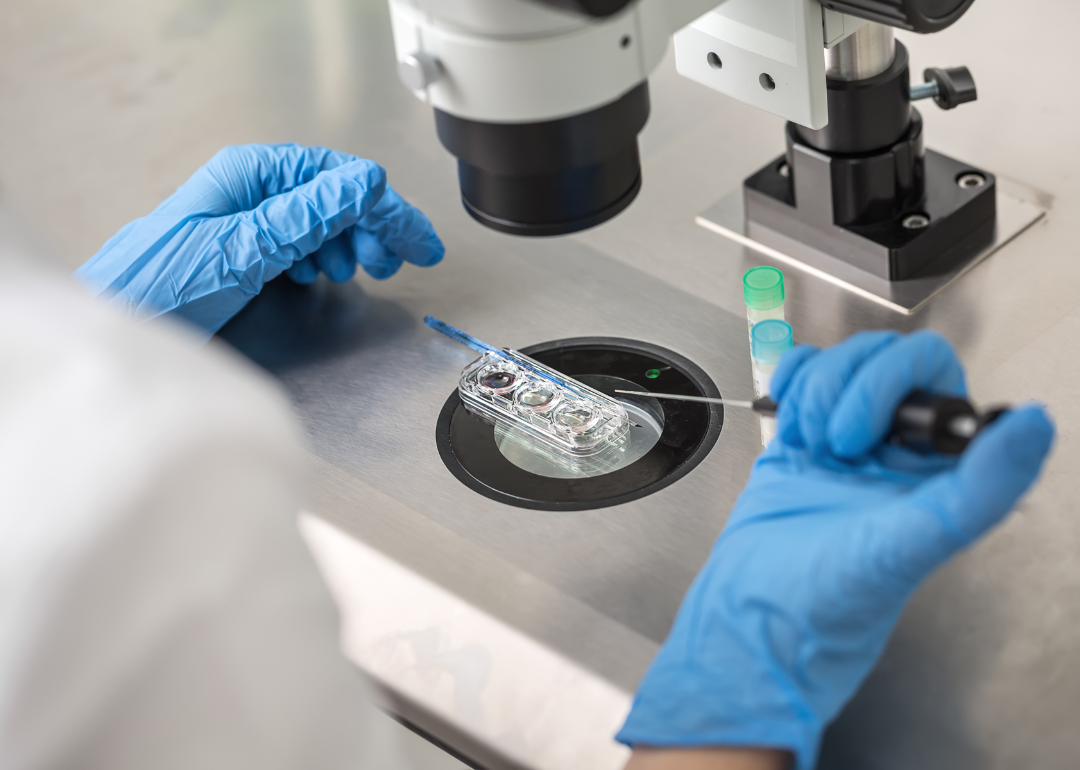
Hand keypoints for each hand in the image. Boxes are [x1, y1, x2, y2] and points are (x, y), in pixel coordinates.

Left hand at [75, 143, 443, 335]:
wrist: (116, 325)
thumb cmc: (161, 287)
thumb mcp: (244, 249)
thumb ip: (307, 215)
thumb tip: (364, 183)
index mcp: (251, 176)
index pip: (337, 177)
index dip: (385, 206)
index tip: (416, 239)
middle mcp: (250, 192)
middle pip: (333, 197)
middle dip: (373, 227)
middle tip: (401, 261)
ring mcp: (245, 221)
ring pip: (318, 222)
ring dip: (350, 243)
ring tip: (365, 270)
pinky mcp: (241, 253)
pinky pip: (296, 245)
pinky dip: (320, 259)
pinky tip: (323, 275)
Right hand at [617, 330, 1054, 769]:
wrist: (753, 615)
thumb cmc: (830, 600)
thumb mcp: (911, 546)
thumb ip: (981, 489)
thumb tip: (1036, 424)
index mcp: (938, 469)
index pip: (937, 375)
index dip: (897, 383)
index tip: (875, 433)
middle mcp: (896, 451)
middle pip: (885, 357)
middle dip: (847, 389)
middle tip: (835, 443)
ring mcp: (846, 441)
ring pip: (840, 362)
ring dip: (815, 393)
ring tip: (808, 444)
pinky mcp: (801, 439)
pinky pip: (802, 376)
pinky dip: (789, 382)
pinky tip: (788, 421)